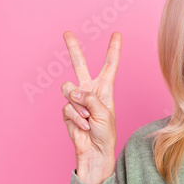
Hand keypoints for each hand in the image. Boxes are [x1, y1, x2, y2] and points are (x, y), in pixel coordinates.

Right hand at [61, 31, 121, 183]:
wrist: (95, 151)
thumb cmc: (105, 133)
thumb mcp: (104, 113)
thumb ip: (89, 99)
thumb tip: (72, 91)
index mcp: (104, 88)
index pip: (109, 65)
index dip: (113, 50)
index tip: (117, 34)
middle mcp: (89, 90)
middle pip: (80, 65)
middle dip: (73, 49)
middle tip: (67, 33)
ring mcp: (77, 100)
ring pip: (69, 90)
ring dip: (79, 107)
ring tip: (88, 118)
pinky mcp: (67, 110)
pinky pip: (67, 108)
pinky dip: (77, 119)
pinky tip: (84, 127)